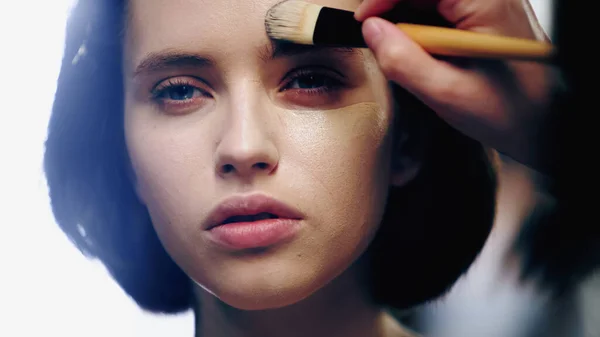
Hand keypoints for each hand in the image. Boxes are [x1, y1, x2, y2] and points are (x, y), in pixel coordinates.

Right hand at [355, 0, 557, 168]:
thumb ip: (403, 61)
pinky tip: (422, 53)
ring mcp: (490, 4)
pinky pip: (443, 11)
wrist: (548, 126)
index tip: (364, 21)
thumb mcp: (447, 93)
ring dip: (409, 20)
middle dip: (394, 8)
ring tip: (404, 54)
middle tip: (377, 38)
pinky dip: (424, 29)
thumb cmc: (512, 113)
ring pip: (431, 1)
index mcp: (487, 2)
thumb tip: (372, 32)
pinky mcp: (486, 16)